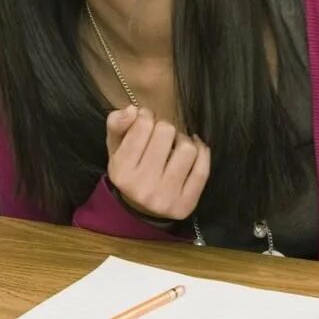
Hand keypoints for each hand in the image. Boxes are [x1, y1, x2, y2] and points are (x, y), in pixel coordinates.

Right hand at [104, 106, 209, 220]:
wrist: (142, 208)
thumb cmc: (129, 169)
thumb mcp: (115, 146)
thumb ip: (116, 123)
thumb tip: (133, 109)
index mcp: (121, 170)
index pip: (143, 125)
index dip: (146, 116)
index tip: (145, 122)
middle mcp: (142, 187)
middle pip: (166, 132)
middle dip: (165, 127)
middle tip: (161, 135)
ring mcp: (166, 198)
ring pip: (187, 149)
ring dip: (183, 140)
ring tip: (175, 144)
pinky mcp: (186, 204)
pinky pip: (202, 169)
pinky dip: (202, 152)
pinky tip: (195, 149)